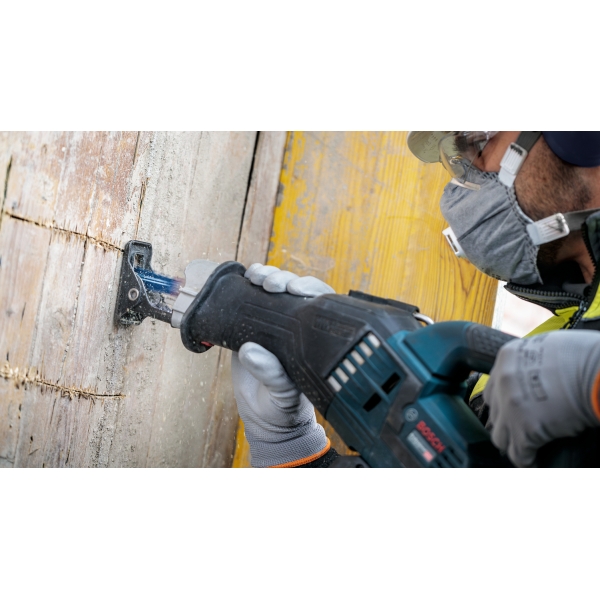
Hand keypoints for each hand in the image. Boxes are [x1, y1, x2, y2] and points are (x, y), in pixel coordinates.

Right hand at [231, 263, 333, 466]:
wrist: (265, 420)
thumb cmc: (283, 408)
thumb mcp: (282, 394)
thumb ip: (271, 375)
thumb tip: (250, 350)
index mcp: (311, 338)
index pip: (318, 302)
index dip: (309, 288)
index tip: (295, 289)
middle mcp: (294, 327)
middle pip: (293, 289)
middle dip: (283, 278)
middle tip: (272, 284)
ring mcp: (272, 325)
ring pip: (273, 290)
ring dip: (266, 276)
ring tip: (256, 277)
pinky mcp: (250, 329)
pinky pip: (249, 302)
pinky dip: (246, 287)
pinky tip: (244, 278)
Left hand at [483, 330, 599, 466]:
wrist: (598, 373)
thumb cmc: (585, 358)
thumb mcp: (548, 348)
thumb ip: (532, 363)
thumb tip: (536, 376)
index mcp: (508, 357)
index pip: (494, 385)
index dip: (504, 401)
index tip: (512, 410)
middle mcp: (503, 380)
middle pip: (494, 410)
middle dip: (506, 421)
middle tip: (521, 428)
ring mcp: (510, 406)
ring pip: (500, 435)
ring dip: (513, 442)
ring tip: (526, 447)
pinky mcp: (523, 429)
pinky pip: (518, 454)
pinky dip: (526, 460)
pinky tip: (534, 460)